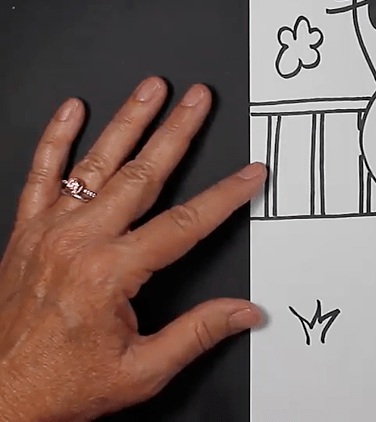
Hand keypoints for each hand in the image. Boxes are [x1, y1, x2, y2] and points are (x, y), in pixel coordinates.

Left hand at [0, 77, 266, 421]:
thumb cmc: (62, 385)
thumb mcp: (141, 370)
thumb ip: (197, 334)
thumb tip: (244, 312)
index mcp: (109, 274)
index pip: (182, 224)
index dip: (223, 196)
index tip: (250, 174)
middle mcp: (77, 244)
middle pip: (141, 175)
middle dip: (176, 132)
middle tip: (198, 99)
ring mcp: (48, 233)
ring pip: (95, 164)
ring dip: (126, 122)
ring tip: (152, 89)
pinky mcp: (25, 234)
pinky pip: (39, 175)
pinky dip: (54, 139)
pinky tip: (71, 111)